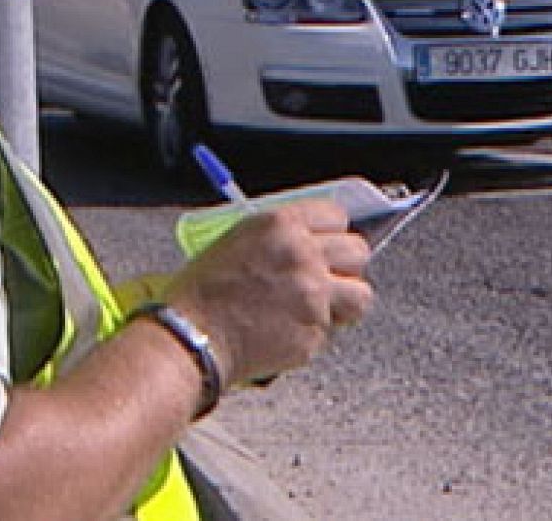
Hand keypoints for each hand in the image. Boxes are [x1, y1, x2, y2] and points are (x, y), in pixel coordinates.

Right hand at [164, 197, 373, 387]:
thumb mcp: (237, 241)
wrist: (190, 337)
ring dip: (345, 301)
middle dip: (346, 265)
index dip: (332, 231)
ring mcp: (313, 295)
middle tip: (329, 277)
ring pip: (361, 295)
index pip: (336, 214)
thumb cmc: (202, 292)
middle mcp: (304, 255)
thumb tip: (311, 239)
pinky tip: (288, 331)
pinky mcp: (315, 332)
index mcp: (281, 225)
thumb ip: (279, 237)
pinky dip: (315, 333)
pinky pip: (332, 330)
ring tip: (320, 308)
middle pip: (358, 251)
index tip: (328, 242)